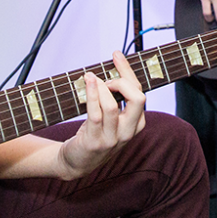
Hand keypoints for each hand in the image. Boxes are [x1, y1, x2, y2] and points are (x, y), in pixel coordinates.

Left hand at [56, 52, 146, 179]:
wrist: (76, 162)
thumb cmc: (93, 133)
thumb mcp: (111, 117)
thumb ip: (115, 98)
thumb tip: (112, 68)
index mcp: (137, 123)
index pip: (139, 92)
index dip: (128, 71)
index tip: (116, 55)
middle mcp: (128, 132)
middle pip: (137, 98)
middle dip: (122, 80)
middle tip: (106, 77)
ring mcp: (112, 139)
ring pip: (112, 106)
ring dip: (101, 87)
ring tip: (91, 78)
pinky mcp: (95, 142)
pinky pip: (95, 115)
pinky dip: (92, 95)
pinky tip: (87, 83)